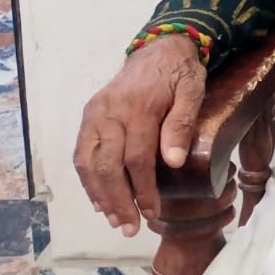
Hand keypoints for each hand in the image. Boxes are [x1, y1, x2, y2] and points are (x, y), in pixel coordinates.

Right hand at [73, 34, 206, 236]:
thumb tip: (173, 162)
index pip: (137, 159)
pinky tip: (98, 199)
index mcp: (138, 107)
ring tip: (114, 220)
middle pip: (108, 166)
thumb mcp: (192, 91)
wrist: (159, 47)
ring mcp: (95, 114)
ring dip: (100, 195)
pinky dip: (88, 179)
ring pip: (89, 163)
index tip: (152, 212)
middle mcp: (109, 112)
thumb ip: (181, 124)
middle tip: (130, 228)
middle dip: (118, 201)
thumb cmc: (180, 73)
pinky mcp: (89, 115)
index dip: (143, 189)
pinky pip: (81, 153)